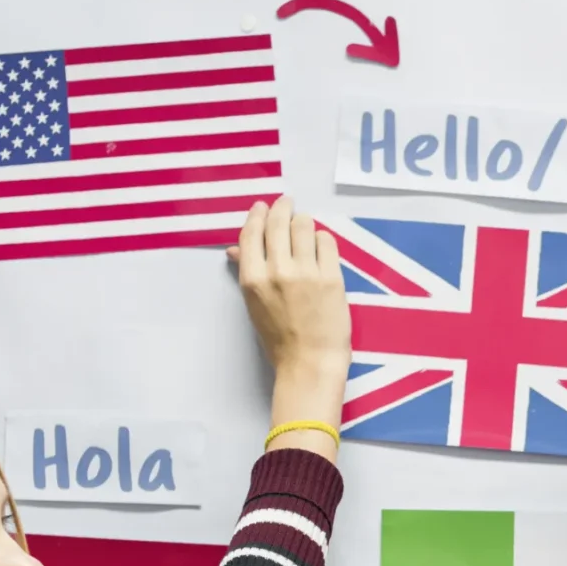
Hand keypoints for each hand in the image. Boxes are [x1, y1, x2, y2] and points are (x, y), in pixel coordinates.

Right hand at [231, 196, 351, 423]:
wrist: (310, 362)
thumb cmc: (280, 338)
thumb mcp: (254, 304)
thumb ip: (246, 272)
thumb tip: (234, 249)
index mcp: (252, 279)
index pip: (252, 233)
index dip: (257, 215)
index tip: (263, 207)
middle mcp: (277, 271)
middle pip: (277, 223)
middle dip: (282, 208)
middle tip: (287, 203)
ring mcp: (306, 273)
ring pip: (303, 226)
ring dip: (303, 222)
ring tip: (304, 226)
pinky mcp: (331, 276)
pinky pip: (326, 241)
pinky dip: (322, 238)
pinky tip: (320, 245)